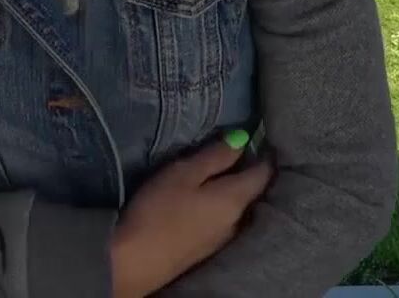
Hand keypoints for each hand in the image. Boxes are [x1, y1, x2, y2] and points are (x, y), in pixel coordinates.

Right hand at [109, 135, 274, 297]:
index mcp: (235, 199)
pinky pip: (222, 220)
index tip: (256, 136)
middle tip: (234, 150)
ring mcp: (222, 238)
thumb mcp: (185, 173)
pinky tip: (202, 200)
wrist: (134, 262)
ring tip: (215, 173)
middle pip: (252, 191)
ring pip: (236, 207)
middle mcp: (236, 221)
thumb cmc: (159, 209)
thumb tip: (242, 139)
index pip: (263, 172)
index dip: (264, 153)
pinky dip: (218, 205)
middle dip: (247, 170)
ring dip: (231, 189)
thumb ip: (216, 156)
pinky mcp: (205, 249)